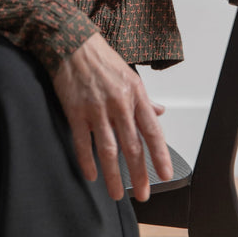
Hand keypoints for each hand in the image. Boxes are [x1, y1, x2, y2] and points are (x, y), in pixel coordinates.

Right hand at [52, 32, 172, 201]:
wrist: (71, 43)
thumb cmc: (100, 57)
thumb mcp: (129, 74)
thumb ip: (144, 98)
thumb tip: (160, 112)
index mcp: (135, 93)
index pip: (152, 130)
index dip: (160, 155)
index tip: (165, 174)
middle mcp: (118, 103)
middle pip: (132, 146)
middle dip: (139, 174)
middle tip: (143, 194)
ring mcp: (96, 108)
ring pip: (109, 150)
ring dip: (114, 175)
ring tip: (117, 193)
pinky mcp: (76, 111)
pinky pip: (83, 142)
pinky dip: (87, 161)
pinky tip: (92, 175)